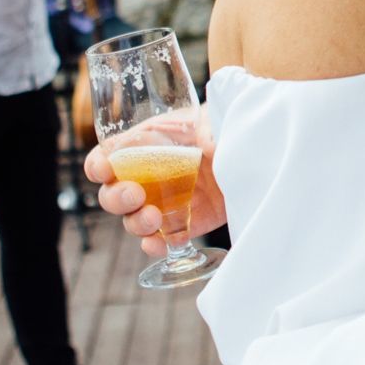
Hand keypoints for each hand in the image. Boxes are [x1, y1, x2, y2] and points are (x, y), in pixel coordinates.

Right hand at [85, 112, 226, 255]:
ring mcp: (169, 200)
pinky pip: (165, 239)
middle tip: (135, 195)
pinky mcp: (190, 222)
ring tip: (154, 218)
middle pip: (114, 194)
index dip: (99, 164)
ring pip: (135, 219)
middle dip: (116, 198)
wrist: (265, 150)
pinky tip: (157, 243)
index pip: (109, 155)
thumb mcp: (212, 119)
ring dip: (136, 222)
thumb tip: (197, 138)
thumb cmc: (235, 126)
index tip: (104, 170)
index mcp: (150, 141)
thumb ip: (198, 127)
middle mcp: (153, 173)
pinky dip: (156, 244)